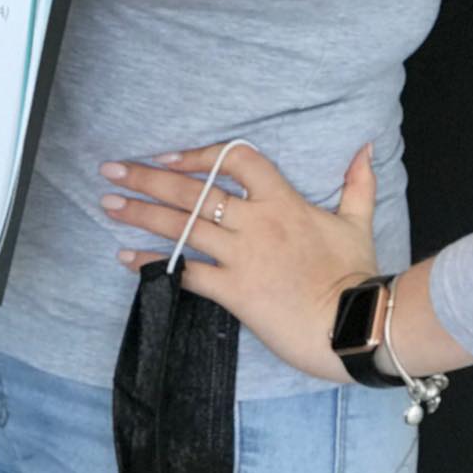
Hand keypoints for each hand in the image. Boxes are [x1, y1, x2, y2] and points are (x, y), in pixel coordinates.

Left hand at [100, 141, 380, 382]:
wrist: (356, 325)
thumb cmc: (358, 274)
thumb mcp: (358, 222)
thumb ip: (357, 183)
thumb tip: (365, 148)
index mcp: (283, 200)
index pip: (236, 159)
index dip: (200, 155)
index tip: (168, 156)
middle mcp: (257, 222)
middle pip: (194, 191)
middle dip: (149, 178)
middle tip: (111, 170)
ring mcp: (243, 257)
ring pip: (183, 227)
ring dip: (141, 214)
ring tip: (108, 204)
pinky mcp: (236, 292)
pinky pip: (187, 273)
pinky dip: (155, 264)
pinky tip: (127, 258)